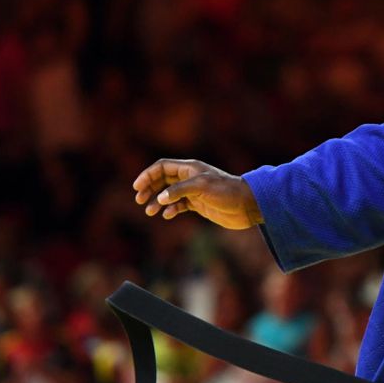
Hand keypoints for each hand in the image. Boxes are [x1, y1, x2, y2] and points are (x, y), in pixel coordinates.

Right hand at [132, 158, 262, 228]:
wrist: (247, 205)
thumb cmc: (227, 192)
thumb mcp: (202, 187)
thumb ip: (180, 191)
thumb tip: (160, 198)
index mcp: (190, 169)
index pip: (162, 167)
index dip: (148, 175)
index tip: (137, 187)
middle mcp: (190, 178)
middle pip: (162, 180)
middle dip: (149, 188)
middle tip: (139, 200)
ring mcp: (194, 192)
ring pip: (169, 194)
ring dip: (157, 201)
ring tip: (150, 212)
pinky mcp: (199, 204)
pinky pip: (179, 205)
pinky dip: (171, 209)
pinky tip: (167, 215)